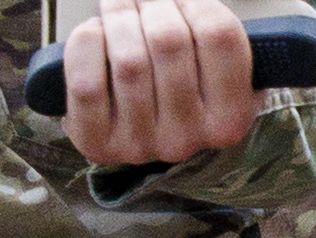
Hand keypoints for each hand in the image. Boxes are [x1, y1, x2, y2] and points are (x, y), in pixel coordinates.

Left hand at [55, 0, 264, 172]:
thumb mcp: (210, 60)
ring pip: (127, 60)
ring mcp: (141, 145)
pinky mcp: (98, 144)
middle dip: (149, 3)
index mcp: (229, 118)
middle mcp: (186, 139)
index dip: (194, 0)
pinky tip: (97, 37)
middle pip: (168, 40)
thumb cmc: (177, 81)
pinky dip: (86, 43)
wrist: (137, 127)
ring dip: (117, 17)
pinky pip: (87, 84)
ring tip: (118, 10)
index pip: (218, 34)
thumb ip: (205, 25)